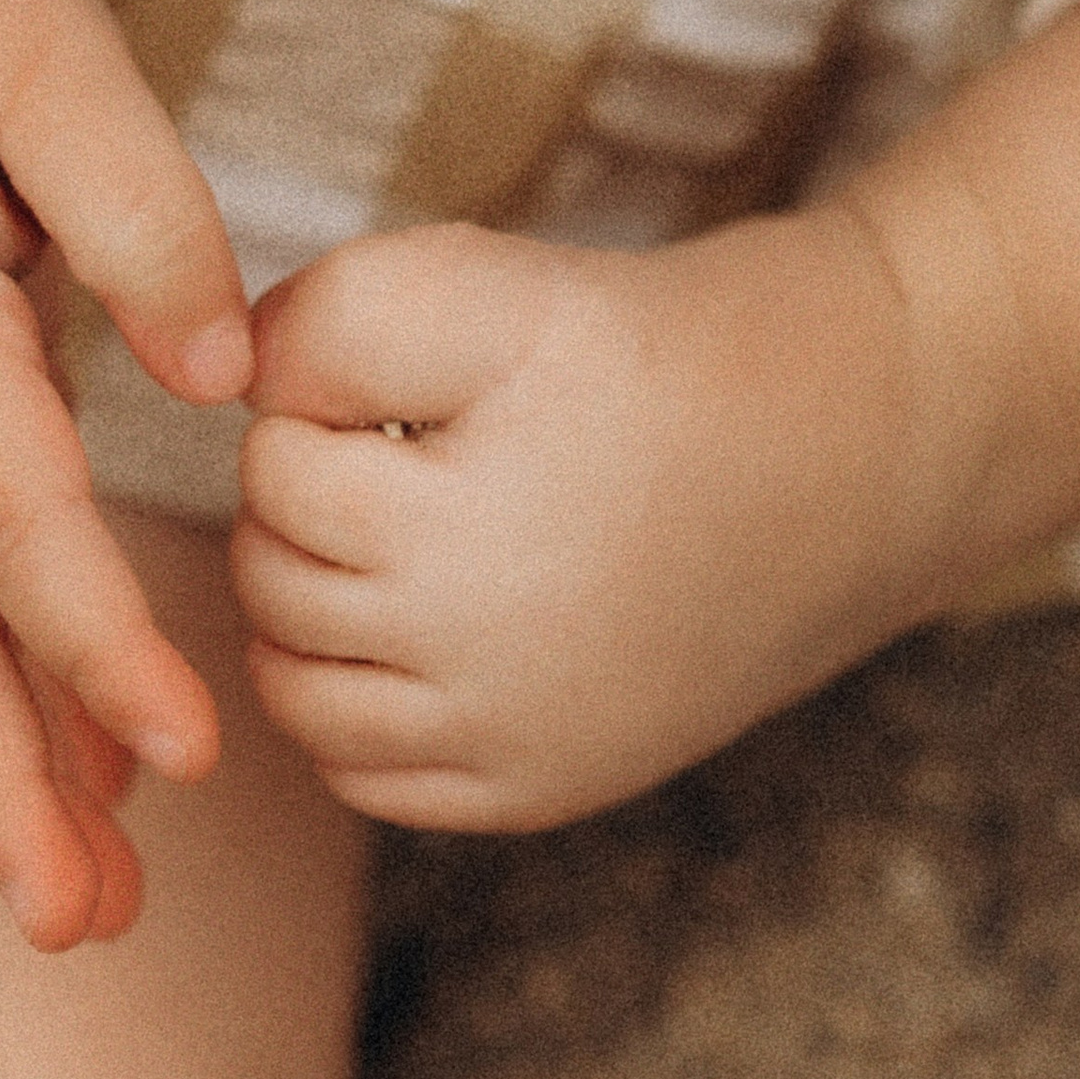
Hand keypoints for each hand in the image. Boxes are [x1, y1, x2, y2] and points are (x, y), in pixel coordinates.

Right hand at [0, 0, 251, 946]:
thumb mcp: (55, 55)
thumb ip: (137, 204)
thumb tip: (221, 368)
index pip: (10, 506)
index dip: (91, 638)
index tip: (190, 751)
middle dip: (11, 784)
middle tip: (88, 926)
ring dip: (0, 786)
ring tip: (83, 924)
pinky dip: (5, 710)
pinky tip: (80, 811)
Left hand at [229, 209, 933, 830]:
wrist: (851, 460)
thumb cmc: (660, 353)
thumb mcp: (494, 285)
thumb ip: (327, 321)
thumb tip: (228, 402)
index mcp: (456, 527)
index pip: (272, 463)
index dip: (330, 396)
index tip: (425, 381)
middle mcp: (478, 660)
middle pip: (273, 577)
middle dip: (318, 497)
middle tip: (427, 449)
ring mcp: (510, 744)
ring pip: (293, 687)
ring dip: (318, 601)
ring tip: (416, 530)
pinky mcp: (537, 793)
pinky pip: (363, 772)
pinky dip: (360, 702)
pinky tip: (428, 624)